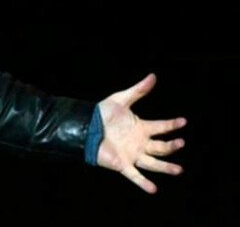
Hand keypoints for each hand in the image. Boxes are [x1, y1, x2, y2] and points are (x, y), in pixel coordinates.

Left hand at [96, 73, 186, 192]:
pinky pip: (134, 175)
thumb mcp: (120, 100)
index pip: (161, 127)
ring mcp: (132, 155)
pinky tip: (154, 189)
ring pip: (153, 163)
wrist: (83, 126)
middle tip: (181, 142)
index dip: (172, 124)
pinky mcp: (121, 164)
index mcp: (141, 128)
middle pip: (161, 147)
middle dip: (172, 146)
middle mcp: (139, 143)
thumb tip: (153, 76)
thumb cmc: (101, 113)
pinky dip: (143, 183)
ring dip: (165, 167)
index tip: (183, 121)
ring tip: (179, 170)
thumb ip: (137, 91)